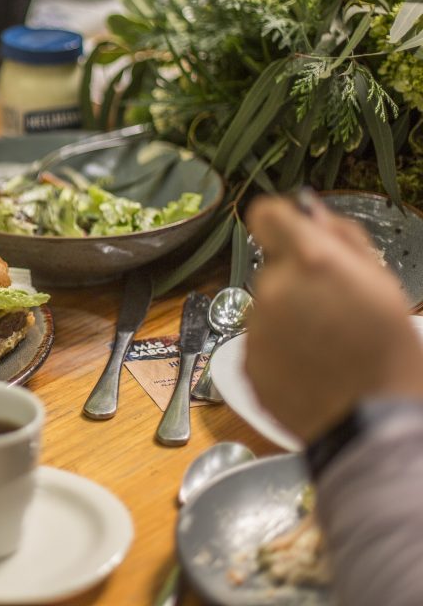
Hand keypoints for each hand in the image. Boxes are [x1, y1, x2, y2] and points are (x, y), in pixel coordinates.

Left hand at [244, 194, 422, 440]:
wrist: (375, 424)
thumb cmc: (391, 352)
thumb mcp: (383, 283)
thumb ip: (342, 240)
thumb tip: (312, 213)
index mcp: (310, 261)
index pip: (266, 215)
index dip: (281, 223)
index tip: (295, 234)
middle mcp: (273, 288)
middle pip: (273, 268)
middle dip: (297, 280)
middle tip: (333, 308)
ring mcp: (255, 327)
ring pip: (266, 307)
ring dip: (288, 316)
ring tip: (326, 346)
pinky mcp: (246, 362)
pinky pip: (260, 342)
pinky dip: (279, 349)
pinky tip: (311, 368)